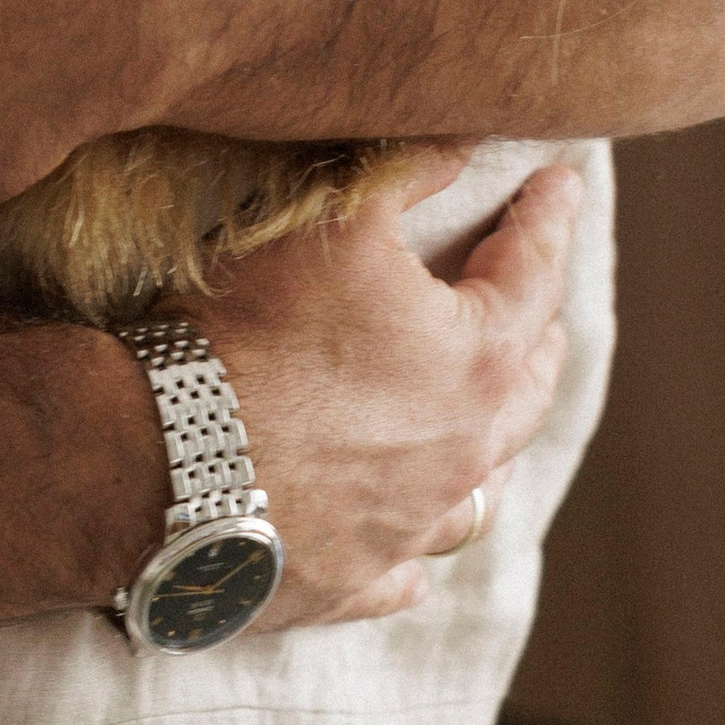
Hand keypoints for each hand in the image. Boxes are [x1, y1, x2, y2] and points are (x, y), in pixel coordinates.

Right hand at [215, 156, 578, 628]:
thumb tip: (460, 143)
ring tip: (490, 426)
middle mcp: (461, 454)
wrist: (163, 461)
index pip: (534, 274)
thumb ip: (409, 172)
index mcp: (475, 363)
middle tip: (541, 306)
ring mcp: (408, 528)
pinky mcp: (348, 580)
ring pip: (478, 492)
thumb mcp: (335, 221)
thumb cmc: (253, 331)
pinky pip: (403, 571)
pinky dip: (413, 551)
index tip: (561, 186)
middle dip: (540, 337)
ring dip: (491, 451)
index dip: (547, 221)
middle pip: (529, 391)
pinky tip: (411, 546)